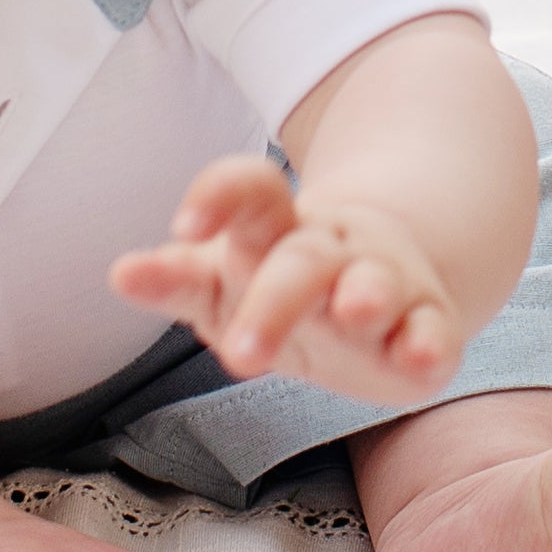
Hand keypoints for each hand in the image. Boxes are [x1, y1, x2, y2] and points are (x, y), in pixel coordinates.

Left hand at [113, 163, 463, 397]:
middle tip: (238, 356)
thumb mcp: (225, 280)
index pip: (252, 192)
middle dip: (276, 302)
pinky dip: (430, 345)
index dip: (220, 199)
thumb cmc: (281, 281)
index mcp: (278, 229)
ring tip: (354, 309)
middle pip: (304, 260)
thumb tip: (119, 273)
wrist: (383, 278)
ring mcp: (384, 284)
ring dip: (367, 295)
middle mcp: (333, 249)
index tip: (184, 228)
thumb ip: (177, 278)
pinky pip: (432, 332)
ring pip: (375, 284)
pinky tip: (422, 360)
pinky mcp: (425, 326)